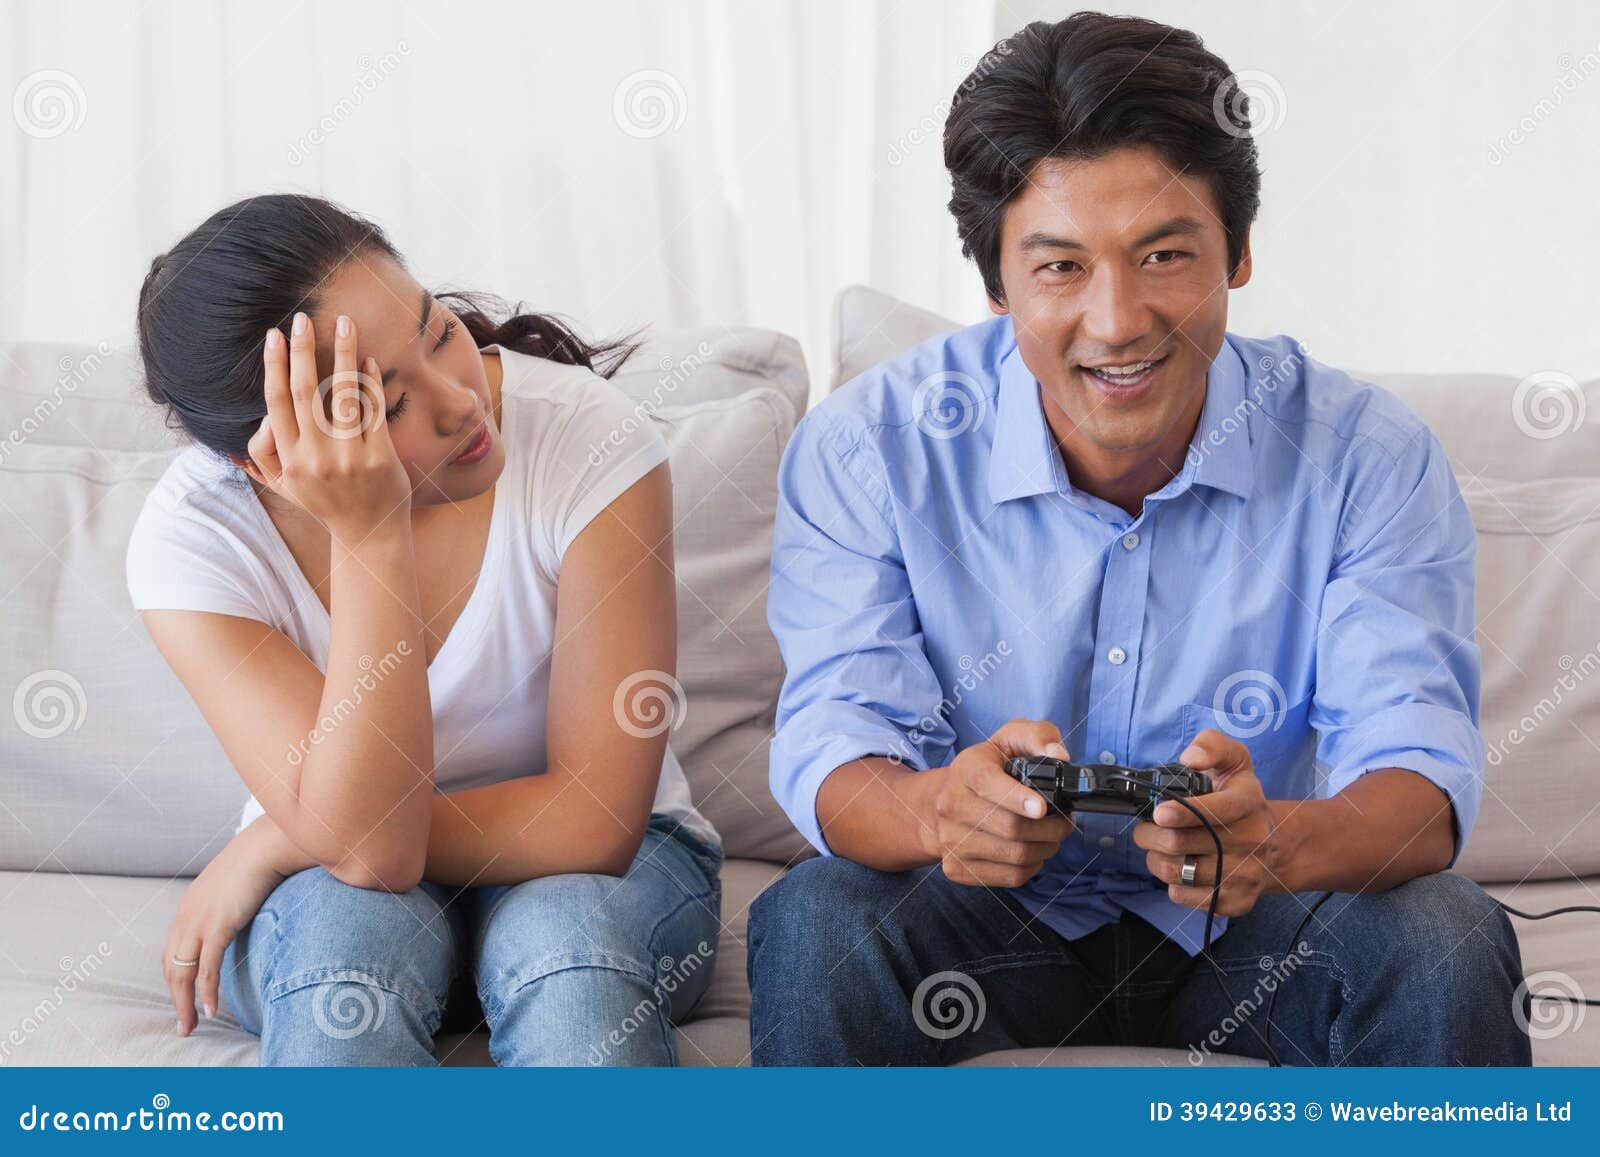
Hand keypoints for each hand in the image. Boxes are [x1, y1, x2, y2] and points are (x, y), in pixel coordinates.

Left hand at [162, 821, 293, 1035]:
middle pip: (170, 965)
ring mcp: (200, 920)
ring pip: (182, 972)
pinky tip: (210, 1010)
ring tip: (190, 1026)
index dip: (176, 976)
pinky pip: (207, 967)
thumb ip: (235, 898)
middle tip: (183, 1023)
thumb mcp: (239, 880)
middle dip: (174, 997)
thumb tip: (247, 909)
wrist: (270, 843)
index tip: (184, 997)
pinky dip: (206, 992)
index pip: (172, 949)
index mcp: (191, 904)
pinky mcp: (218, 925)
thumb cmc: (263, 857)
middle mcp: (187, 915)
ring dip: (184, 1003)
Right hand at [247, 312, 410, 539]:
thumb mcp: (286, 489)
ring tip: (346, 323)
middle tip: (302, 319)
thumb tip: (250, 427)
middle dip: (302, 351)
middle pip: (306, 392)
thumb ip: (262, 459)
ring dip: (344, 354)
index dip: (274, 367)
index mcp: (291, 459)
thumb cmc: (325, 504)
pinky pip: (373, 412)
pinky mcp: (380, 458)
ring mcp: (350, 457)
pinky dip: (371, 383)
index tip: (274, 336)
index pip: (277, 403)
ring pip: (343, 395)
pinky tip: (368, 360)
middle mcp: (317, 457)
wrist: (369, 534)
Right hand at [924, 718, 1074, 887]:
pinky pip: (1009, 876)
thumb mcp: (1009, 740)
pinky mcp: (957, 868)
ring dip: (1046, 848)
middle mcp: (951, 805)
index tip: (1042, 807)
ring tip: (1052, 836)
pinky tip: (1033, 851)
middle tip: (1065, 821)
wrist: (944, 802)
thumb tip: (1059, 755)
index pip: (988, 783)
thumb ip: (1038, 736)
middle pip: (1010, 826)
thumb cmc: (988, 770)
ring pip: (1014, 855)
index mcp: (965, 769)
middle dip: (1050, 827)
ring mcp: (951, 840)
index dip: (1017, 798)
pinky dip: (1032, 867)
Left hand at [1133, 729, 1279, 916]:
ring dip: (1155, 859)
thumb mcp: (1235, 761)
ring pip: (1175, 872)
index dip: (1183, 812)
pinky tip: (1180, 868)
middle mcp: (1251, 840)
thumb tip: (1192, 758)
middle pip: (1179, 843)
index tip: (1160, 813)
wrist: (1278, 846)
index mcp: (1248, 802)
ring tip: (1160, 848)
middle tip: (1148, 828)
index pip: (1216, 810)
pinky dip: (1171, 883)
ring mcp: (1245, 874)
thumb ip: (1212, 746)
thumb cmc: (1241, 799)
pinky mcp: (1236, 902)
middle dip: (1149, 834)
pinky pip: (1184, 897)